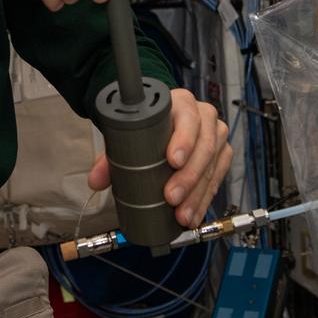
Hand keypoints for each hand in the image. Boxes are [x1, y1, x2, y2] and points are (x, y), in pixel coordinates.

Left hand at [87, 88, 231, 227]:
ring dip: (197, 194)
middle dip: (188, 177)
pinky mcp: (221, 155)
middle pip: (204, 147)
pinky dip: (204, 200)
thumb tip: (96, 180)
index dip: (184, 140)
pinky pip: (216, 179)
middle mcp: (204, 116)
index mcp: (181, 103)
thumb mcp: (130, 132)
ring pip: (212, 166)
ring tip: (181, 214)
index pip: (188, 118)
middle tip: (171, 197)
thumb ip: (111, 155)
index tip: (173, 161)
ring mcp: (215, 136)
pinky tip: (193, 214)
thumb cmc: (150, 125)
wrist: (164, 121)